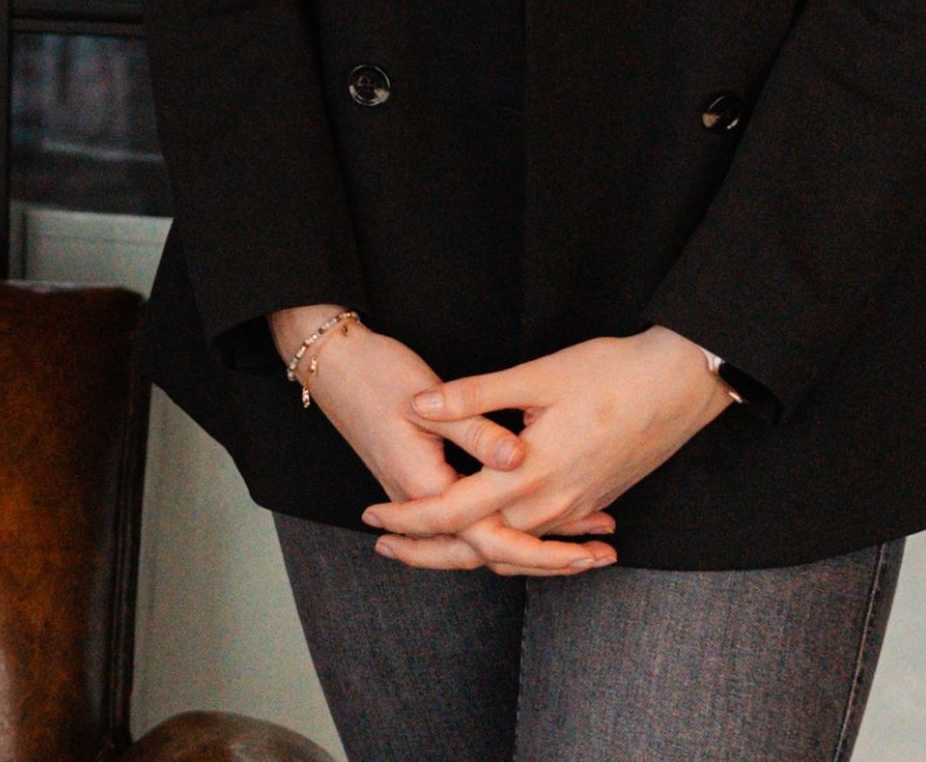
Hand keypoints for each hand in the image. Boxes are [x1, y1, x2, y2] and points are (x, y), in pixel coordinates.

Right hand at [267, 307, 615, 577]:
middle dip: (544, 561)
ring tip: (580, 550)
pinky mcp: (420, 479)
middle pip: (487, 553)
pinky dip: (506, 528)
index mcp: (426, 484)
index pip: (490, 539)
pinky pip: (468, 521)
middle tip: (595, 562)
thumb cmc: (375, 374)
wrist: (330, 363)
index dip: (542, 550)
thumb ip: (475, 429)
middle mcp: (422, 500)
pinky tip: (535, 520)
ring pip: (478, 541)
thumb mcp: (426, 398)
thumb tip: (517, 456)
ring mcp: (418, 493)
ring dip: (529, 548)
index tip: (584, 553)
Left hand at [361, 328, 736, 559]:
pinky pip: (541, 539)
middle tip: (386, 546)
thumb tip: (418, 404)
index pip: (455, 513)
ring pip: (513, 547)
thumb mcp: (536, 376)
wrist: (681, 387)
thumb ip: (472, 395)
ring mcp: (575, 509)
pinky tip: (493, 533)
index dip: (410, 520)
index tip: (372, 519)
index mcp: (530, 474)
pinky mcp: (593, 503)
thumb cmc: (611, 374)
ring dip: (469, 549)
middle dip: (429, 550)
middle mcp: (552, 504)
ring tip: (427, 545)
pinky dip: (511, 544)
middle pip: (479, 545)